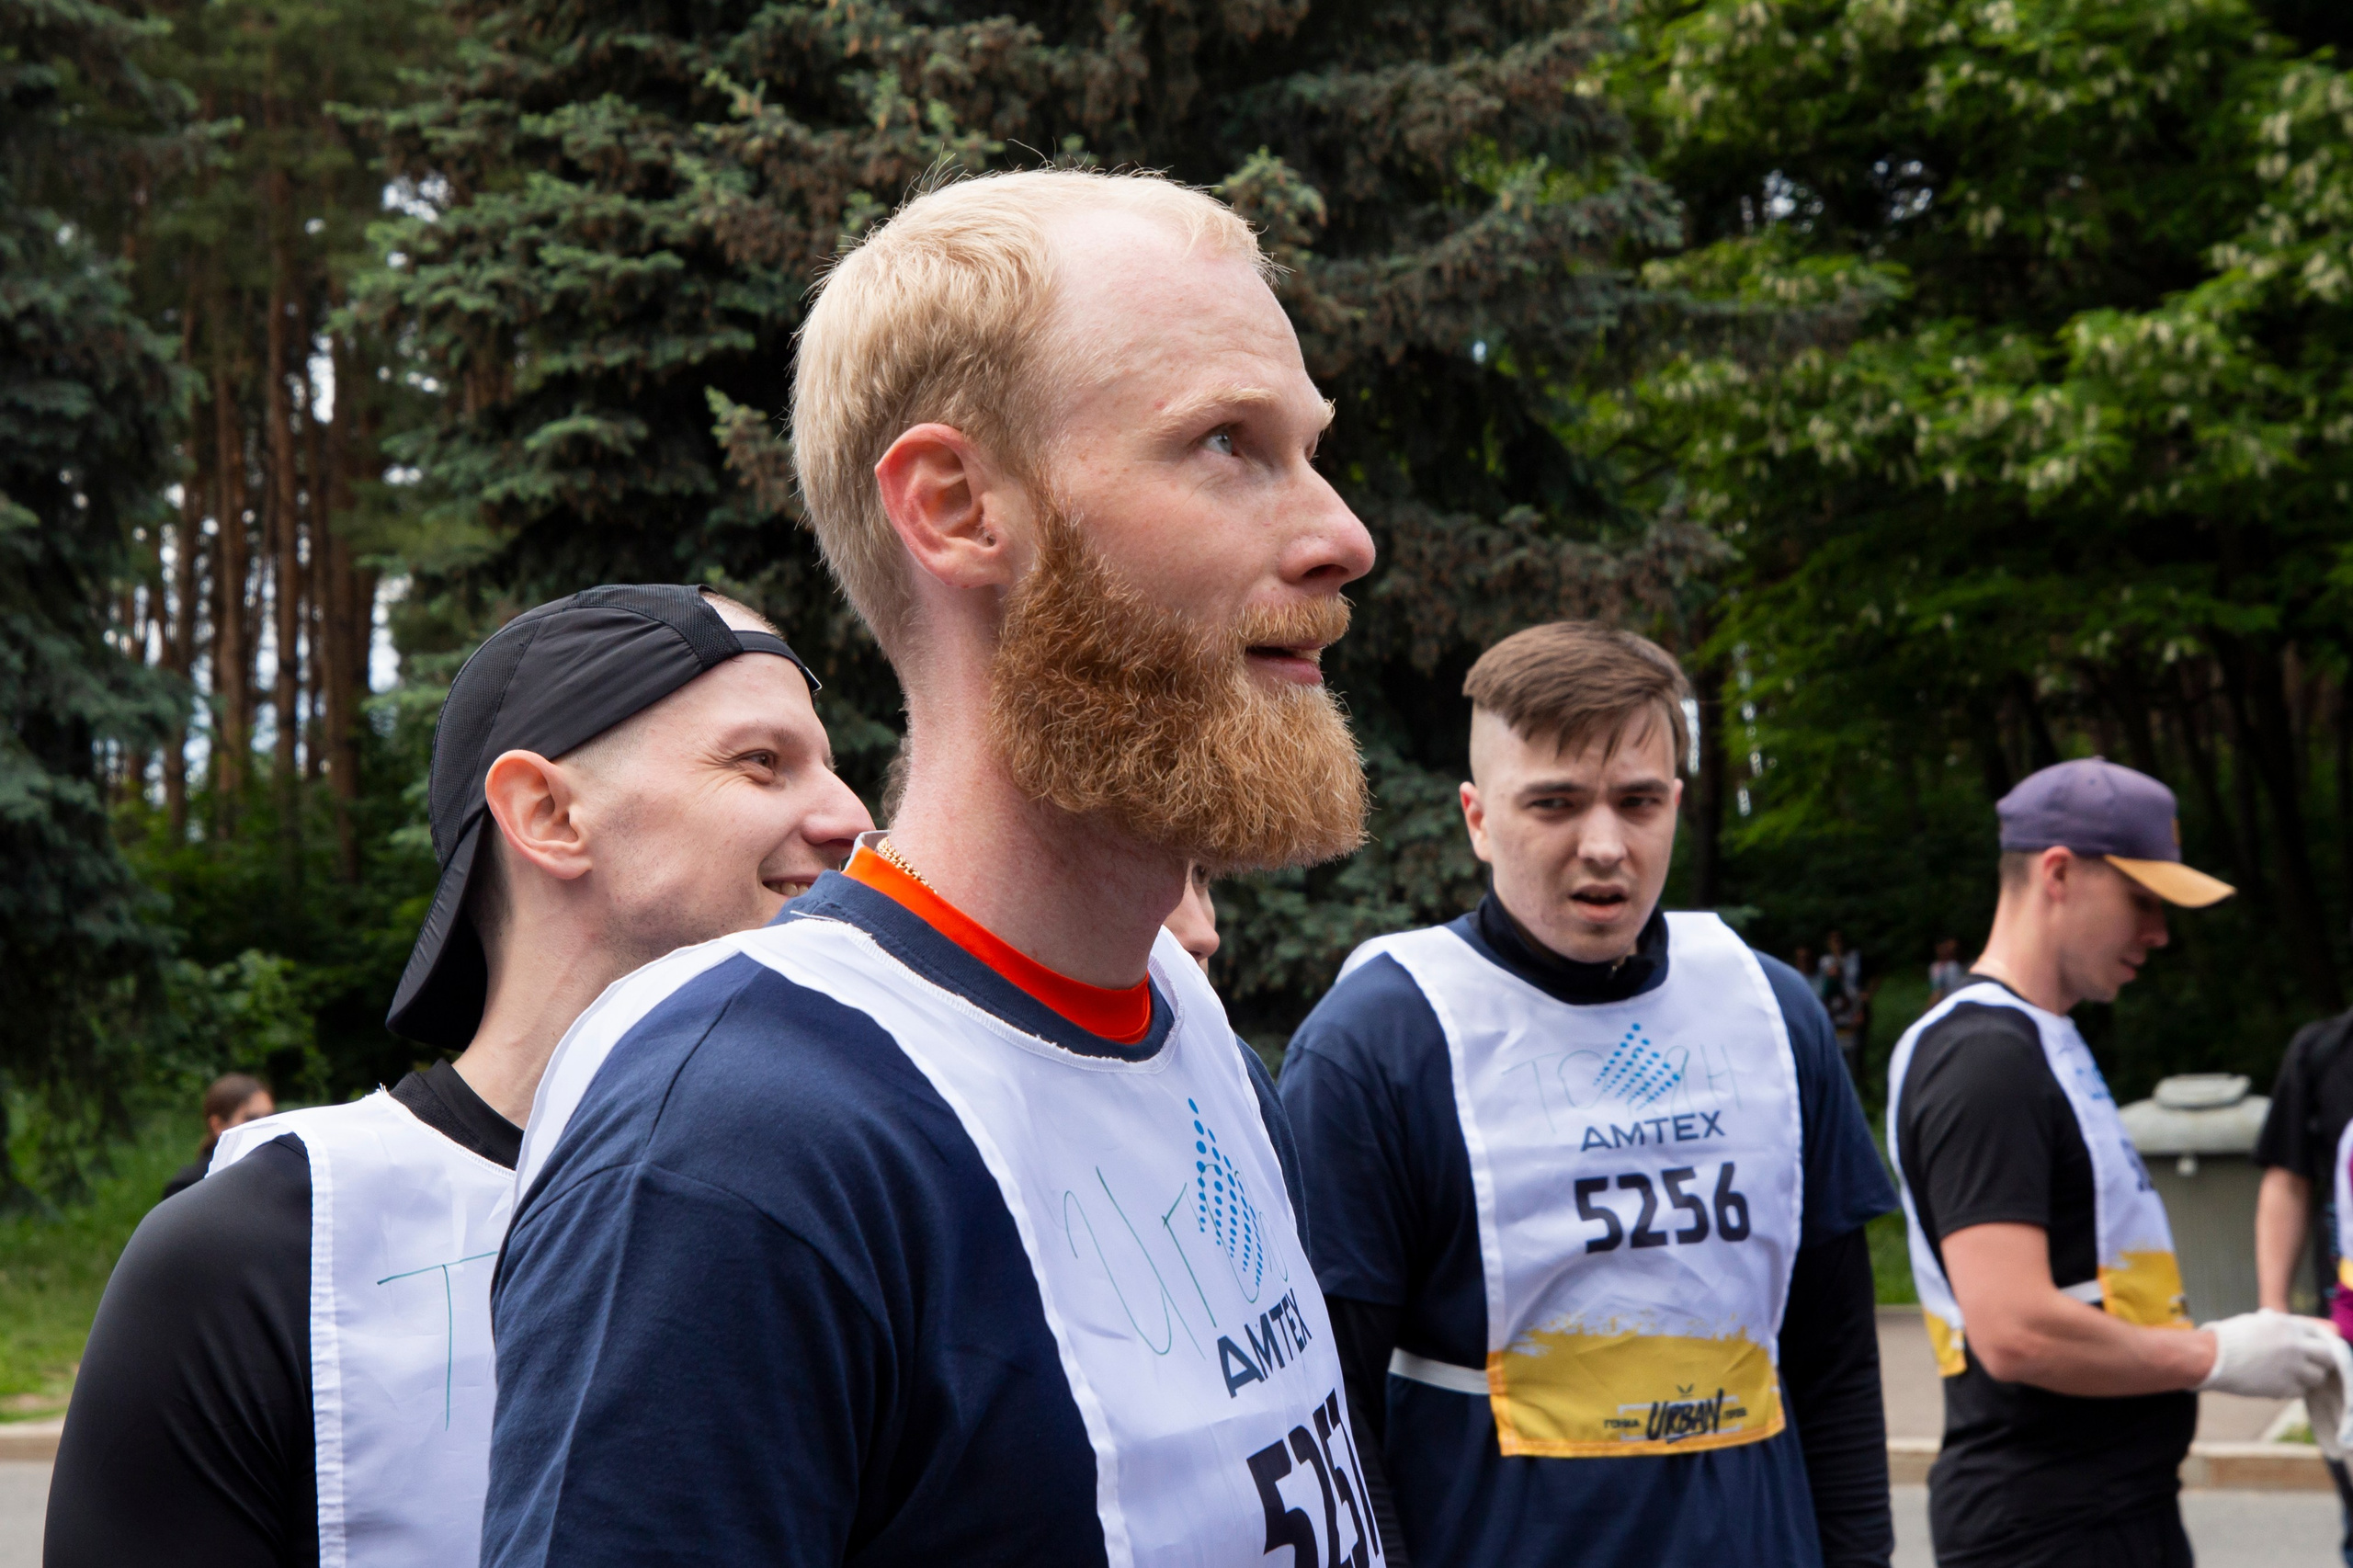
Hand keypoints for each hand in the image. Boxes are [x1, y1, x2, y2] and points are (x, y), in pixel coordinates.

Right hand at [2197, 1309, 2339, 1397]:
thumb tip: (2271, 1317)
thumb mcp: (2252, 1322)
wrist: (2211, 1357)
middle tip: (2309, 1364)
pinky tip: (2279, 1384)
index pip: (2318, 1332)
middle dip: (2321, 1361)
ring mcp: (2292, 1367)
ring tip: (2293, 1376)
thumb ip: (2271, 1323)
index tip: (2312, 1348)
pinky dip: (2293, 1389)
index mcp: (2287, 1325)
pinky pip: (2300, 1391)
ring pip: (2317, 1377)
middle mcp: (2295, 1345)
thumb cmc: (2227, 1337)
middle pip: (2327, 1356)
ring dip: (2308, 1377)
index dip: (2317, 1341)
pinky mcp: (2284, 1387)